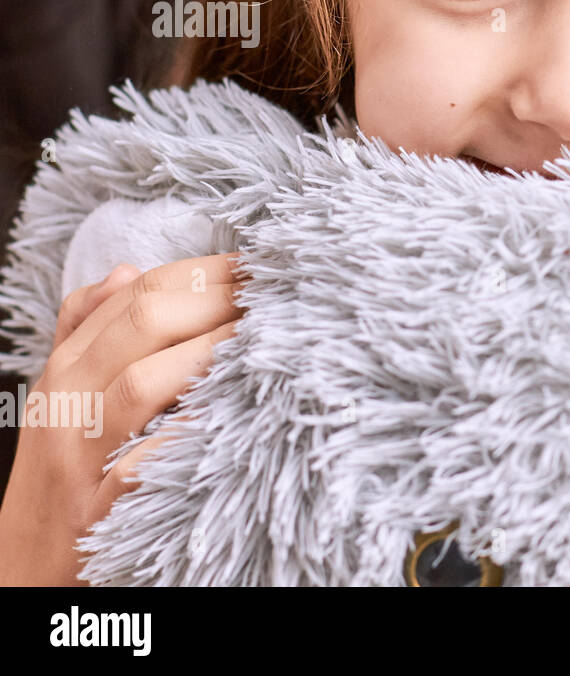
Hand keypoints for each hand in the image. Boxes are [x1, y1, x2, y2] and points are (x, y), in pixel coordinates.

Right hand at [0, 253, 244, 585]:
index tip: (262, 264)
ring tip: (266, 338)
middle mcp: (68, 401)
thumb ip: (89, 330)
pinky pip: (142, 465)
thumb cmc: (61, 474)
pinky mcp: (96, 513)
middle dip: (219, 297)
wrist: (21, 571)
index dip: (207, 271)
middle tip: (277, 291)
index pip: (138, 292)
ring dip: (211, 353)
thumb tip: (127, 270)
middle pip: (144, 322)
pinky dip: (185, 437)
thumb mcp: (63, 395)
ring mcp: (79, 457)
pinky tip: (233, 416)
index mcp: (67, 366)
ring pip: (142, 384)